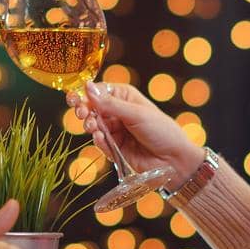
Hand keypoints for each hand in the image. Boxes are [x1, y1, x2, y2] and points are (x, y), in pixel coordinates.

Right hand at [68, 81, 201, 180]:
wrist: (175, 161)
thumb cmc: (162, 131)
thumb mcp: (136, 114)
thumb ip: (110, 104)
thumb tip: (88, 87)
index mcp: (125, 97)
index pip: (99, 92)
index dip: (86, 94)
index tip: (74, 98)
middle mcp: (118, 112)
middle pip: (92, 108)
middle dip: (84, 110)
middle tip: (82, 114)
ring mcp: (116, 130)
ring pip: (93, 125)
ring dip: (90, 125)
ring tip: (92, 128)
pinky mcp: (115, 148)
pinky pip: (100, 142)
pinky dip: (98, 141)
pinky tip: (101, 139)